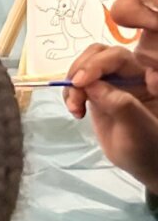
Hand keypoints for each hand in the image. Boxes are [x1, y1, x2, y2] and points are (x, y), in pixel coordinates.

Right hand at [63, 45, 157, 193]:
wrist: (144, 165)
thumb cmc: (149, 148)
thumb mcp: (139, 128)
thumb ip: (121, 104)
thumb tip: (92, 85)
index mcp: (145, 76)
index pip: (118, 57)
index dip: (98, 63)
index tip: (82, 82)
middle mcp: (129, 75)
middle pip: (98, 55)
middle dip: (82, 70)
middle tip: (74, 92)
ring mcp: (112, 84)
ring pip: (84, 68)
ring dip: (73, 84)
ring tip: (75, 108)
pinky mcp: (97, 94)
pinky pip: (77, 84)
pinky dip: (70, 94)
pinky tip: (76, 112)